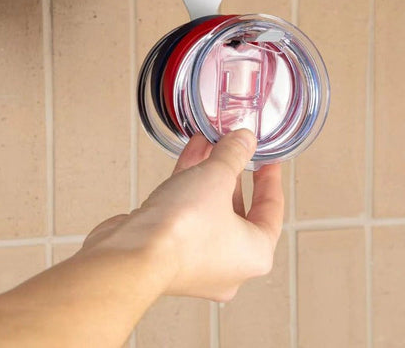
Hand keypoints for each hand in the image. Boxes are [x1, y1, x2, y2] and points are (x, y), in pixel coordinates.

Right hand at [82, 130, 283, 301]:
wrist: (132, 255)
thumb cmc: (183, 230)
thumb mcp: (218, 177)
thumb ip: (234, 154)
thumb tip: (245, 140)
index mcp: (255, 254)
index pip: (272, 210)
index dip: (270, 178)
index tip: (268, 159)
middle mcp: (229, 264)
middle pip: (238, 208)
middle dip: (233, 172)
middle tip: (235, 148)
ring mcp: (197, 261)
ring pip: (210, 209)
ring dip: (208, 174)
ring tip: (209, 142)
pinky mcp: (170, 253)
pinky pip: (187, 214)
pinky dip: (189, 185)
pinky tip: (190, 154)